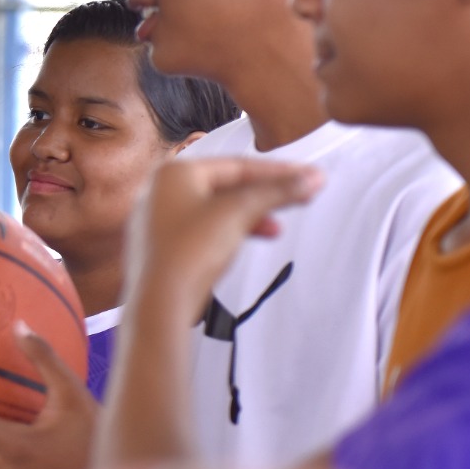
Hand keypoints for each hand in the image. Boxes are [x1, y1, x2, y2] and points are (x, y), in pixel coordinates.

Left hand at [126, 157, 322, 318]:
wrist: (161, 303)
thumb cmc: (188, 251)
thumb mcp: (240, 213)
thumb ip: (277, 192)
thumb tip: (311, 179)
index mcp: (173, 173)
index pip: (236, 166)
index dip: (277, 172)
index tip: (306, 177)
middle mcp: (160, 192)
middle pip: (226, 187)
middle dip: (264, 195)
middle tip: (297, 198)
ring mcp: (158, 221)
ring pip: (215, 210)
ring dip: (250, 217)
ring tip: (277, 228)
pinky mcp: (162, 248)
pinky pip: (202, 231)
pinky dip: (228, 233)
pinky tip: (247, 243)